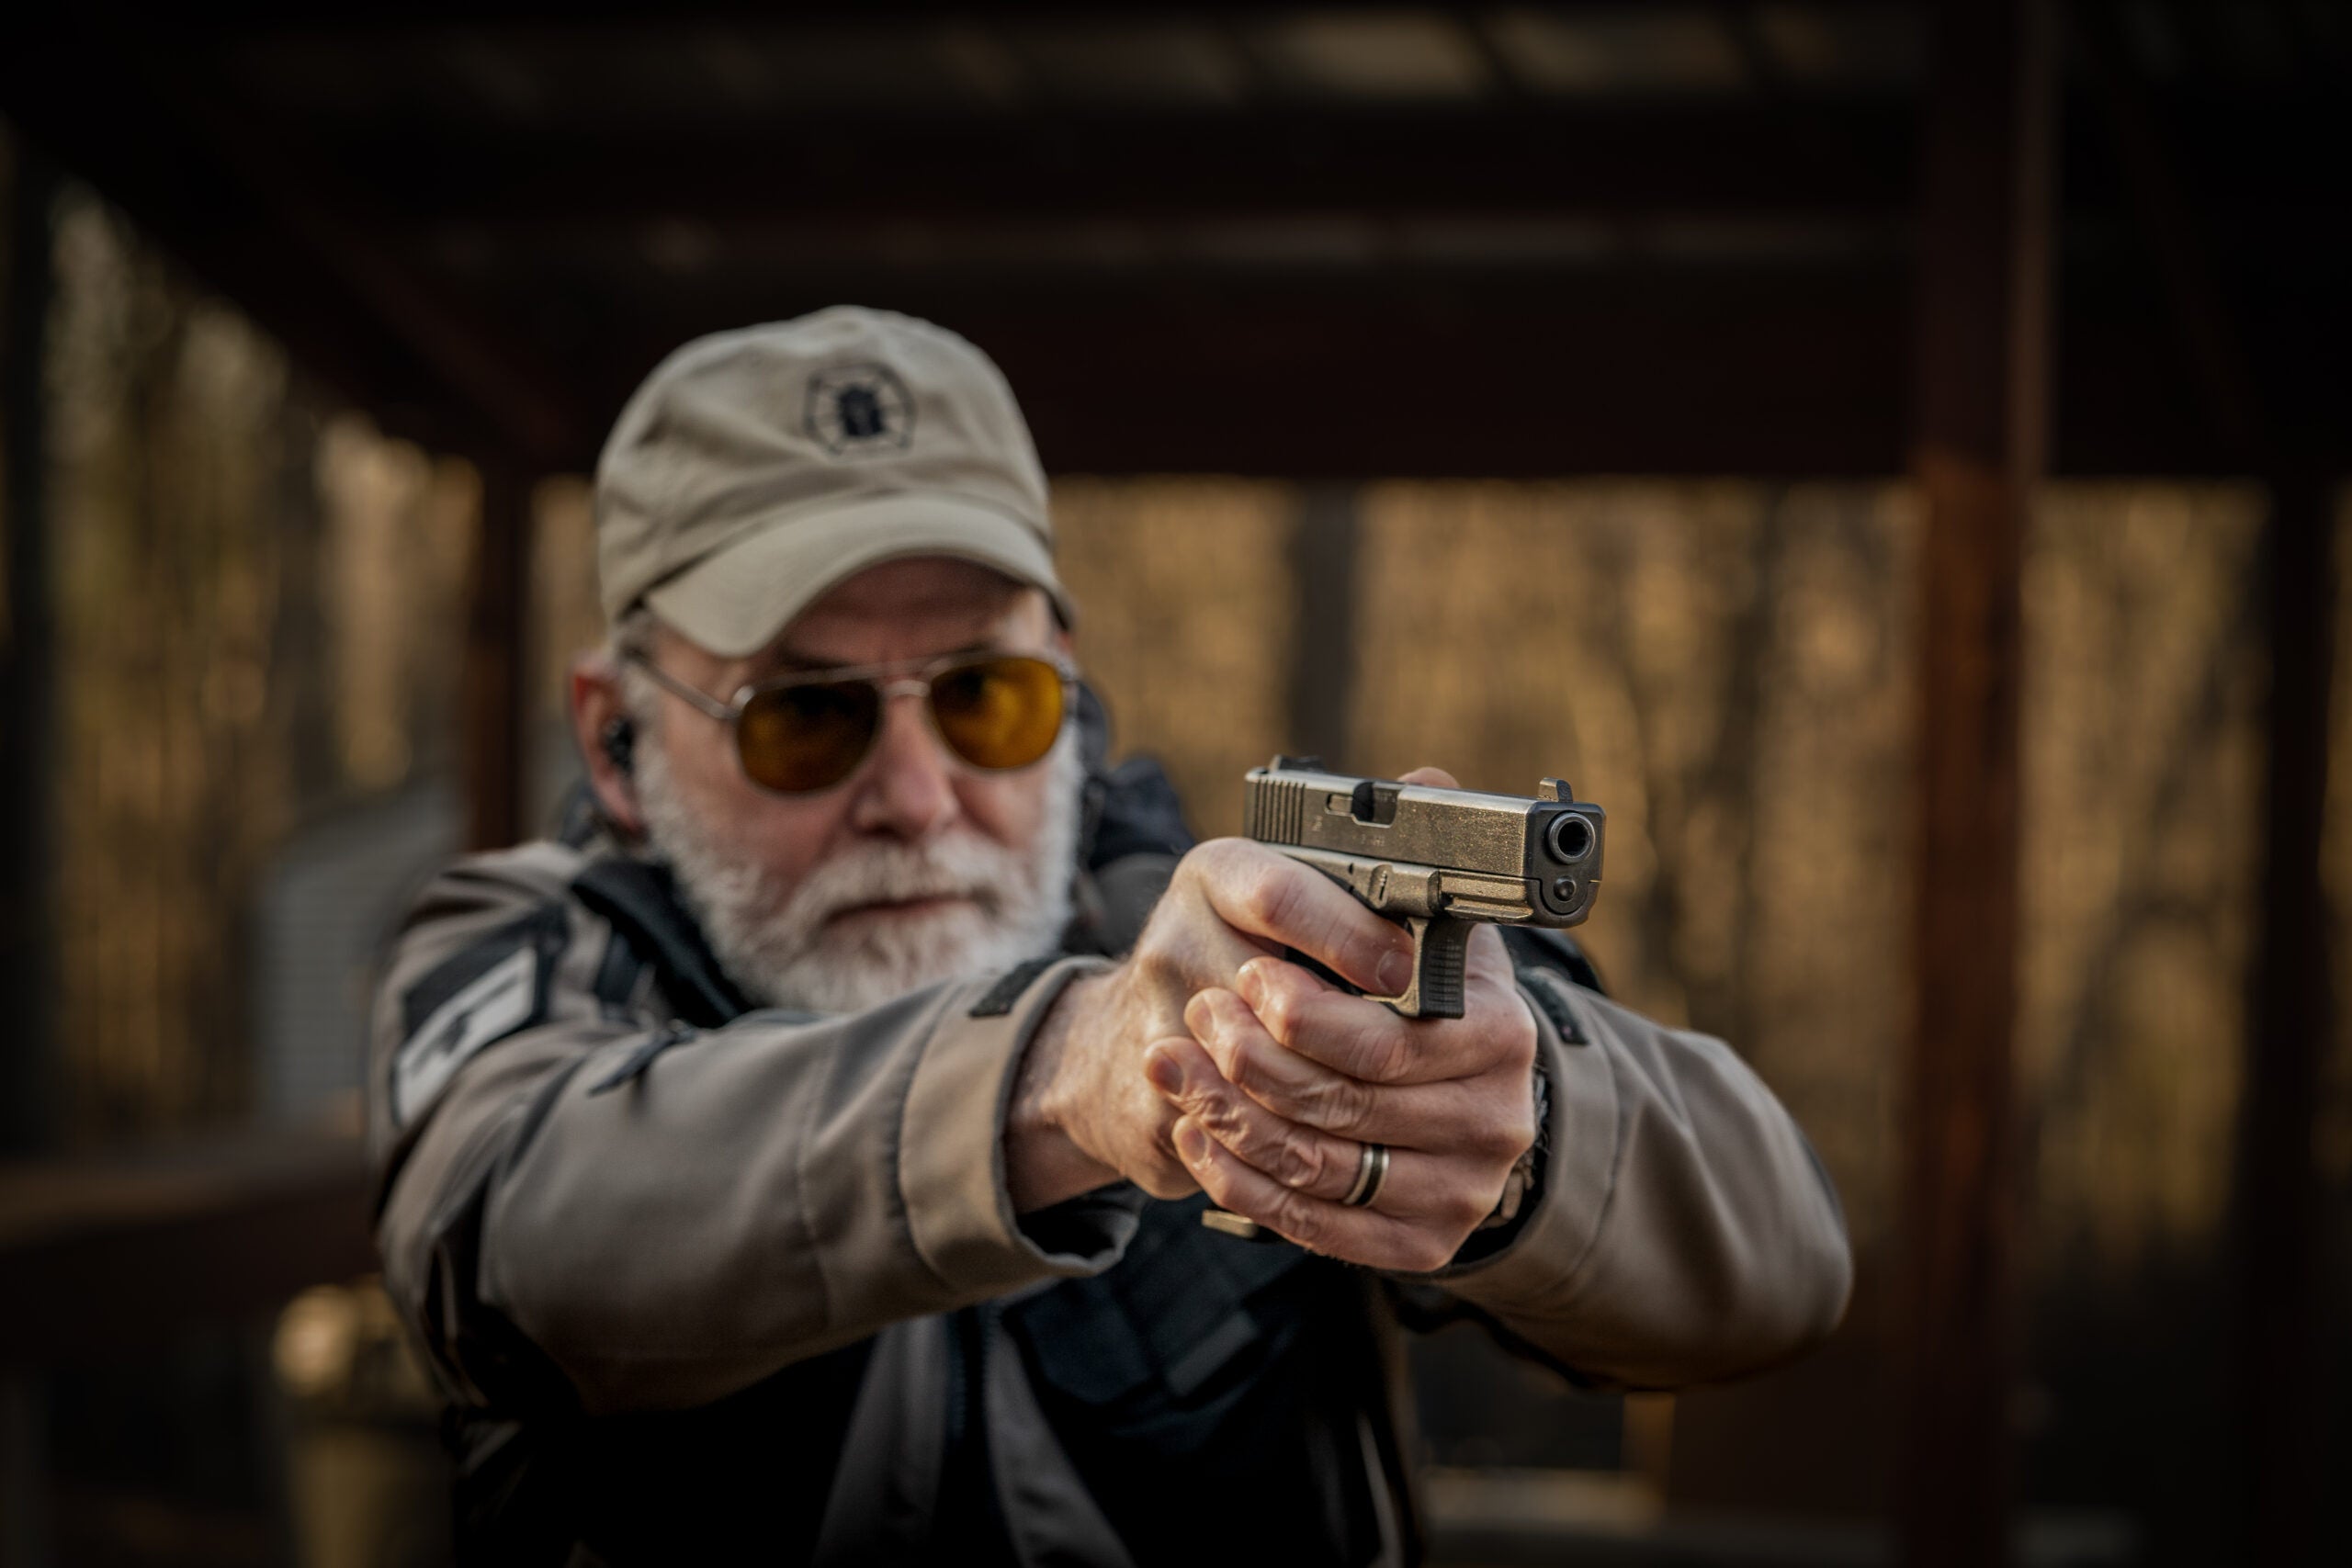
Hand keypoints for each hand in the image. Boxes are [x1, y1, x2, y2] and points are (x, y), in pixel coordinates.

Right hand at [1007, 833, 1418, 1207]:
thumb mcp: (1296, 890)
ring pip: (1266, 1077)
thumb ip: (1368, 856)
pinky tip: (1346, 1149)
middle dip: (1359, 1036)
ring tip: (1395, 1107)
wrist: (1134, 1038)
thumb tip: (1436, 785)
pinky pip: (1237, 1135)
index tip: (1403, 970)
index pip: (1280, 895)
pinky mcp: (1152, 1096)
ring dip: (1338, 1102)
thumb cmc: (1247, 954)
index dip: (1350, 937)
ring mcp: (1157, 1019)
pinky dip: (1297, 1149)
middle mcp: (1177, 936)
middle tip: (1418, 1061)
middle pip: (1279, 999)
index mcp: (1219, 873)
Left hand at [1145, 768, 1540, 1272]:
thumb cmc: (1421, 996)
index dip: (1299, 1014)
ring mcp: (1462, 1190)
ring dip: (1229, 1118)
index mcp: (1500, 1034)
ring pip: (1317, 1166)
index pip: (1383, 1038)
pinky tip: (1199, 1138)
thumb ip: (1422, 857)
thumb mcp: (1429, 924)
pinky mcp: (1423, 1244)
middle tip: (1193, 1017)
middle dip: (1248, 1060)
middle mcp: (1495, 1119)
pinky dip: (1244, 1184)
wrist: (1453, 1098)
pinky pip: (1314, 1225)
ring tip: (1172, 1067)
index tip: (1243, 978)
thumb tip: (1426, 784)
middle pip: (1340, 1103)